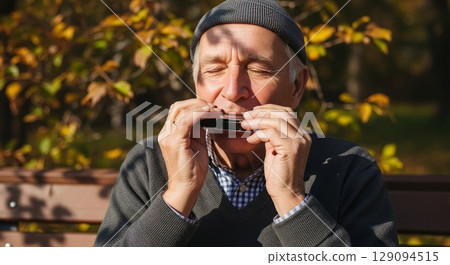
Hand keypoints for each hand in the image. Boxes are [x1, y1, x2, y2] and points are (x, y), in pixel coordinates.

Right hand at [158, 99, 215, 216]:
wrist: (187, 187)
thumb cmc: (193, 169)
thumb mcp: (197, 144)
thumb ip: (198, 130)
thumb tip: (208, 117)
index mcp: (169, 133)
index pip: (179, 110)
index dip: (195, 105)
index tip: (212, 108)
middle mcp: (165, 133)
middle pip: (178, 106)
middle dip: (198, 103)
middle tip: (215, 108)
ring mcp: (167, 136)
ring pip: (182, 110)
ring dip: (201, 107)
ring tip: (215, 111)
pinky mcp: (174, 141)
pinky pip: (187, 120)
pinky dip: (200, 115)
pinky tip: (211, 115)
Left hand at [241, 104, 311, 215]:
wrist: (286, 192)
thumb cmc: (279, 173)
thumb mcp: (275, 149)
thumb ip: (271, 135)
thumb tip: (258, 122)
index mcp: (301, 135)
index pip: (287, 112)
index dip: (269, 109)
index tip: (254, 112)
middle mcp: (303, 136)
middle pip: (283, 113)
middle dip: (262, 112)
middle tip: (246, 116)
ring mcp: (299, 142)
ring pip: (276, 121)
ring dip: (257, 121)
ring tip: (245, 125)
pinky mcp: (290, 148)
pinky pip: (272, 133)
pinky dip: (259, 133)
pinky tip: (251, 139)